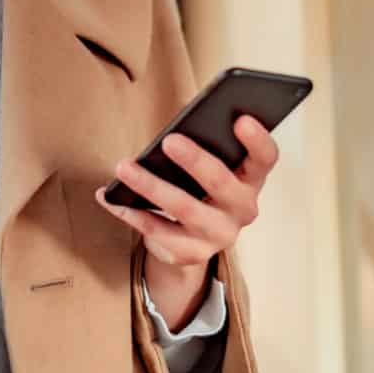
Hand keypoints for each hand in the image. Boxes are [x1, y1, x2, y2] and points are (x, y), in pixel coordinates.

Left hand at [94, 115, 279, 328]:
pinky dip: (128, 210)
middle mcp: (242, 209)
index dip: (257, 140)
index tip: (241, 119)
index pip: (265, 158)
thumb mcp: (212, 164)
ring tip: (124, 167)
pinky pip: (156, 230)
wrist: (194, 237)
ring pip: (184, 208)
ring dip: (151, 185)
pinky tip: (108, 196)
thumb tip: (175, 132)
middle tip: (169, 141)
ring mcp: (219, 235)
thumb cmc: (201, 183)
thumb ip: (206, 146)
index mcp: (251, 178)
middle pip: (221, 183)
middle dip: (195, 161)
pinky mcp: (191, 253)